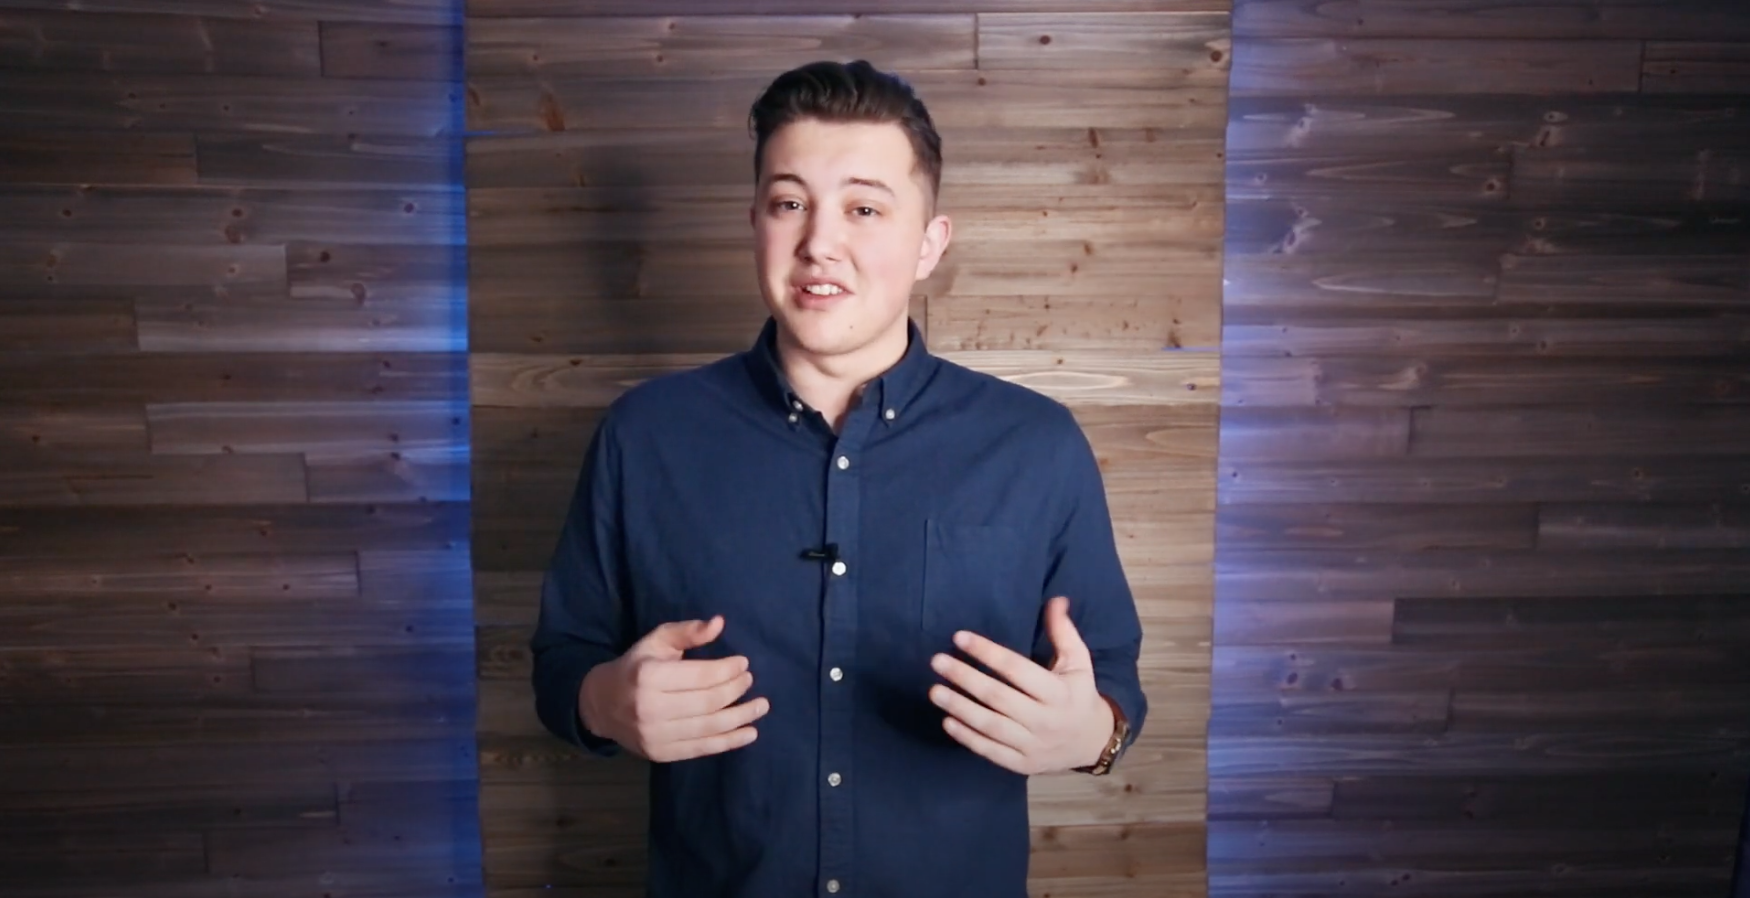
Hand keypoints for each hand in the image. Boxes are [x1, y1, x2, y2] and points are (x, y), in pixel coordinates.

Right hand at [579, 615, 769, 762]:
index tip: (744, 664)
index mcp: (649, 676)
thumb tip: (719, 623)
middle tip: (750, 681)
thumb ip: (687, 632)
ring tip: (761, 706)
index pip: (700, 676)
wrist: (601, 705)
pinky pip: (702, 748)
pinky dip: (730, 742)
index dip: (727, 670)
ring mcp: (654, 735)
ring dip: (741, 717)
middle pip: (707, 702)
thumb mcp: (656, 641)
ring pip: (708, 727)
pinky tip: (750, 733)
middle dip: (736, 690)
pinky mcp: (660, 753)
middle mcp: (650, 708)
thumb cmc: (635, 667)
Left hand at [927, 596, 1114, 774]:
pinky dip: (967, 738)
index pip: (1017, 670)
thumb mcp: (1079, 662)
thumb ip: (1064, 632)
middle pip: (998, 697)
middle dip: (965, 678)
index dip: (987, 652)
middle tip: (937, 661)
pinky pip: (990, 751)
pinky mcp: (1022, 764)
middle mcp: (1045, 720)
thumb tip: (1056, 600)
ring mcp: (1033, 745)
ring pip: (990, 726)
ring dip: (960, 708)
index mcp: (1059, 693)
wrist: (1092, 743)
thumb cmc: (1078, 695)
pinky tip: (947, 721)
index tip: (960, 637)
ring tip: (934, 691)